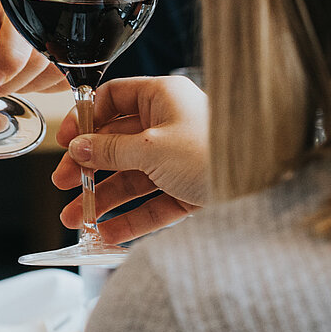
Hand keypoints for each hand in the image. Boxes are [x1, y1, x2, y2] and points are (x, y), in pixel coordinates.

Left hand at [0, 0, 63, 96]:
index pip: (21, 17)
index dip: (10, 54)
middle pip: (44, 45)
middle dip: (13, 75)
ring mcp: (50, 20)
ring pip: (56, 65)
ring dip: (24, 83)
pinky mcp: (61, 44)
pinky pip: (62, 75)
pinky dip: (38, 86)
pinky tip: (17, 78)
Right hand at [50, 75, 209, 242]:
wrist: (266, 187)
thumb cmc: (215, 151)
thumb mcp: (151, 148)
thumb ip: (110, 150)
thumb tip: (78, 148)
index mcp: (162, 99)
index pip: (114, 99)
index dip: (87, 119)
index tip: (66, 141)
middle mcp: (170, 126)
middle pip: (118, 144)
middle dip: (88, 168)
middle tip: (64, 185)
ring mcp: (179, 160)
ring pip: (132, 179)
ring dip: (103, 199)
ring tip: (77, 221)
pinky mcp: (190, 191)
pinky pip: (152, 204)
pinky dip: (129, 219)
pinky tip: (107, 233)